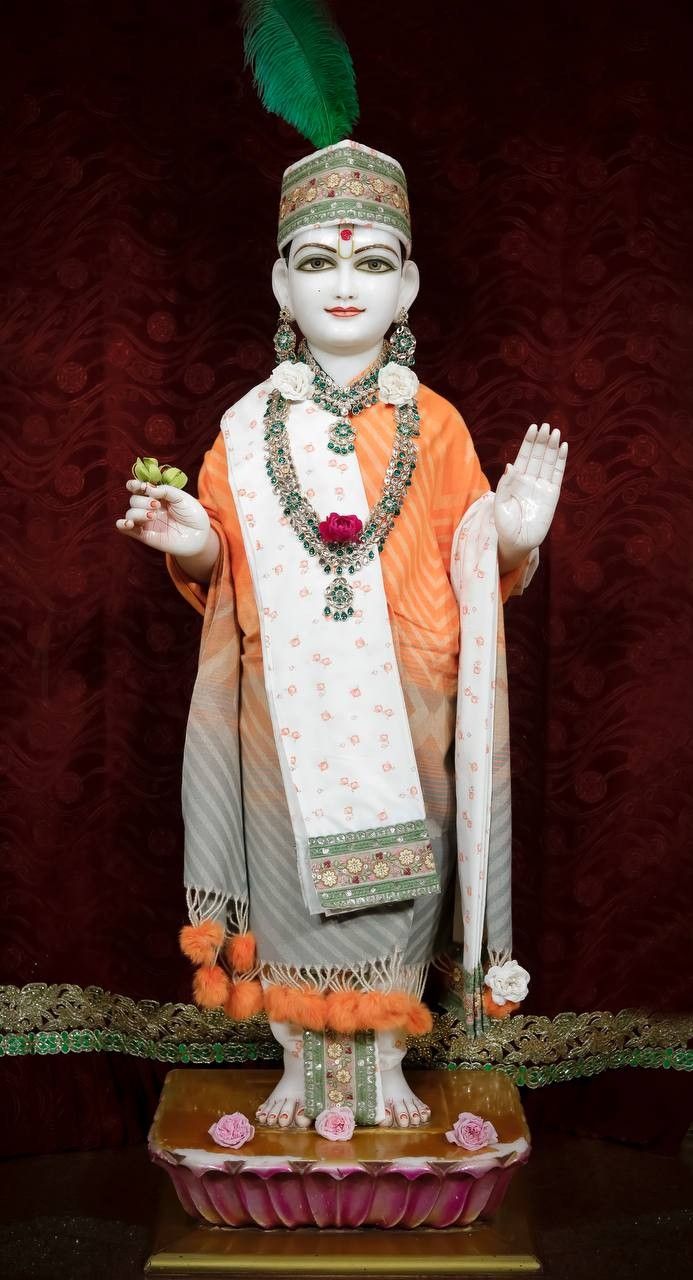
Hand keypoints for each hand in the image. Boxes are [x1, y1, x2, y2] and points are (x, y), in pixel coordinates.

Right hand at [115, 479, 210, 557]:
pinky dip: (123, 525)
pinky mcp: (145, 535)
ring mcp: (147, 522)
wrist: (199, 535)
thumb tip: (147, 488)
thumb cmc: (192, 514)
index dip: (135, 485)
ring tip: (153, 516)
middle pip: (134, 500)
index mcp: (157, 496)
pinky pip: (127, 530)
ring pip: (130, 513)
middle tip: (156, 505)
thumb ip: (165, 490)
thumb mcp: (181, 497)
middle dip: (142, 500)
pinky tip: (128, 523)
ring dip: (138, 512)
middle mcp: (150, 508)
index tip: (141, 485)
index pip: (139, 488)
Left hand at [494, 423, 567, 566]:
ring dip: (552, 447)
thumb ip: (505, 485)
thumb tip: (511, 465)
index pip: (524, 456)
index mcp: (516, 480)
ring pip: (548, 462)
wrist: (517, 542)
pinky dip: (561, 461)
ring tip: (555, 432)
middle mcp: (530, 480)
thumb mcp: (499, 505)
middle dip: (541, 441)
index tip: (533, 428)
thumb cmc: (504, 525)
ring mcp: (542, 486)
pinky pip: (557, 475)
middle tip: (546, 426)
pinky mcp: (552, 495)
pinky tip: (563, 448)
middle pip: (537, 456)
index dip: (529, 442)